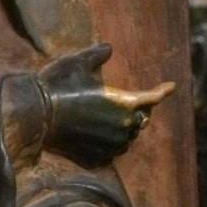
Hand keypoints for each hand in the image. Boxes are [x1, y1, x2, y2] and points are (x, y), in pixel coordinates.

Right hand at [39, 44, 174, 166]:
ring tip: (112, 119)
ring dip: (125, 129)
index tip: (171, 87)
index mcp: (125, 104)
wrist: (35, 115)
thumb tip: (109, 48)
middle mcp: (123, 127)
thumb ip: (98, 54)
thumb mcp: (79, 62)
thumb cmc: (58, 85)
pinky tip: (99, 134)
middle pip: (141, 120)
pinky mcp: (97, 157)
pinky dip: (111, 143)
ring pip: (127, 138)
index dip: (163, 91)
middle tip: (131, 103)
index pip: (152, 98)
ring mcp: (110, 145)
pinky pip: (112, 151)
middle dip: (139, 111)